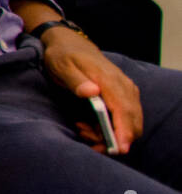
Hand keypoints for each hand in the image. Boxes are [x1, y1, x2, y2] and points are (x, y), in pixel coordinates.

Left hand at [40, 28, 142, 152]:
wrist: (70, 44)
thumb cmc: (64, 56)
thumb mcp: (62, 66)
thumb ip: (76, 80)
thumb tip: (92, 92)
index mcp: (109, 79)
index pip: (123, 109)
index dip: (123, 131)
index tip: (118, 148)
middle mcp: (124, 86)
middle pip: (132, 121)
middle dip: (113, 138)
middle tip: (84, 136)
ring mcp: (126, 91)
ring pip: (129, 123)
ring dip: (108, 134)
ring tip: (81, 128)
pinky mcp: (124, 96)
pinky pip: (124, 119)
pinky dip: (109, 128)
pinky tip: (87, 125)